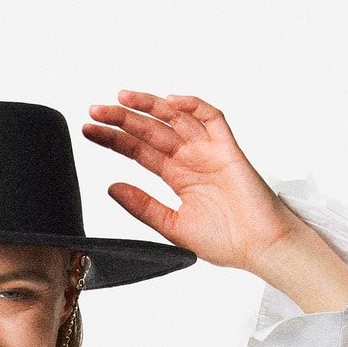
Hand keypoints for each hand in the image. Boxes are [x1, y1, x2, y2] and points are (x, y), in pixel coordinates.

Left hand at [82, 89, 302, 272]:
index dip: (114, 139)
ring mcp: (209, 151)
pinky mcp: (229, 149)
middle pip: (151, 130)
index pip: (139, 150)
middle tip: (95, 111)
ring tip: (121, 99)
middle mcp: (191, 159)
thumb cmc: (224, 241)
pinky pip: (212, 118)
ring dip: (150, 106)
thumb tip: (111, 187)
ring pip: (176, 119)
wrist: (258, 247)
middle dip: (123, 118)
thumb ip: (143, 207)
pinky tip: (170, 101)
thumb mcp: (172, 226)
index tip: (89, 131)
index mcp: (177, 176)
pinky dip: (193, 106)